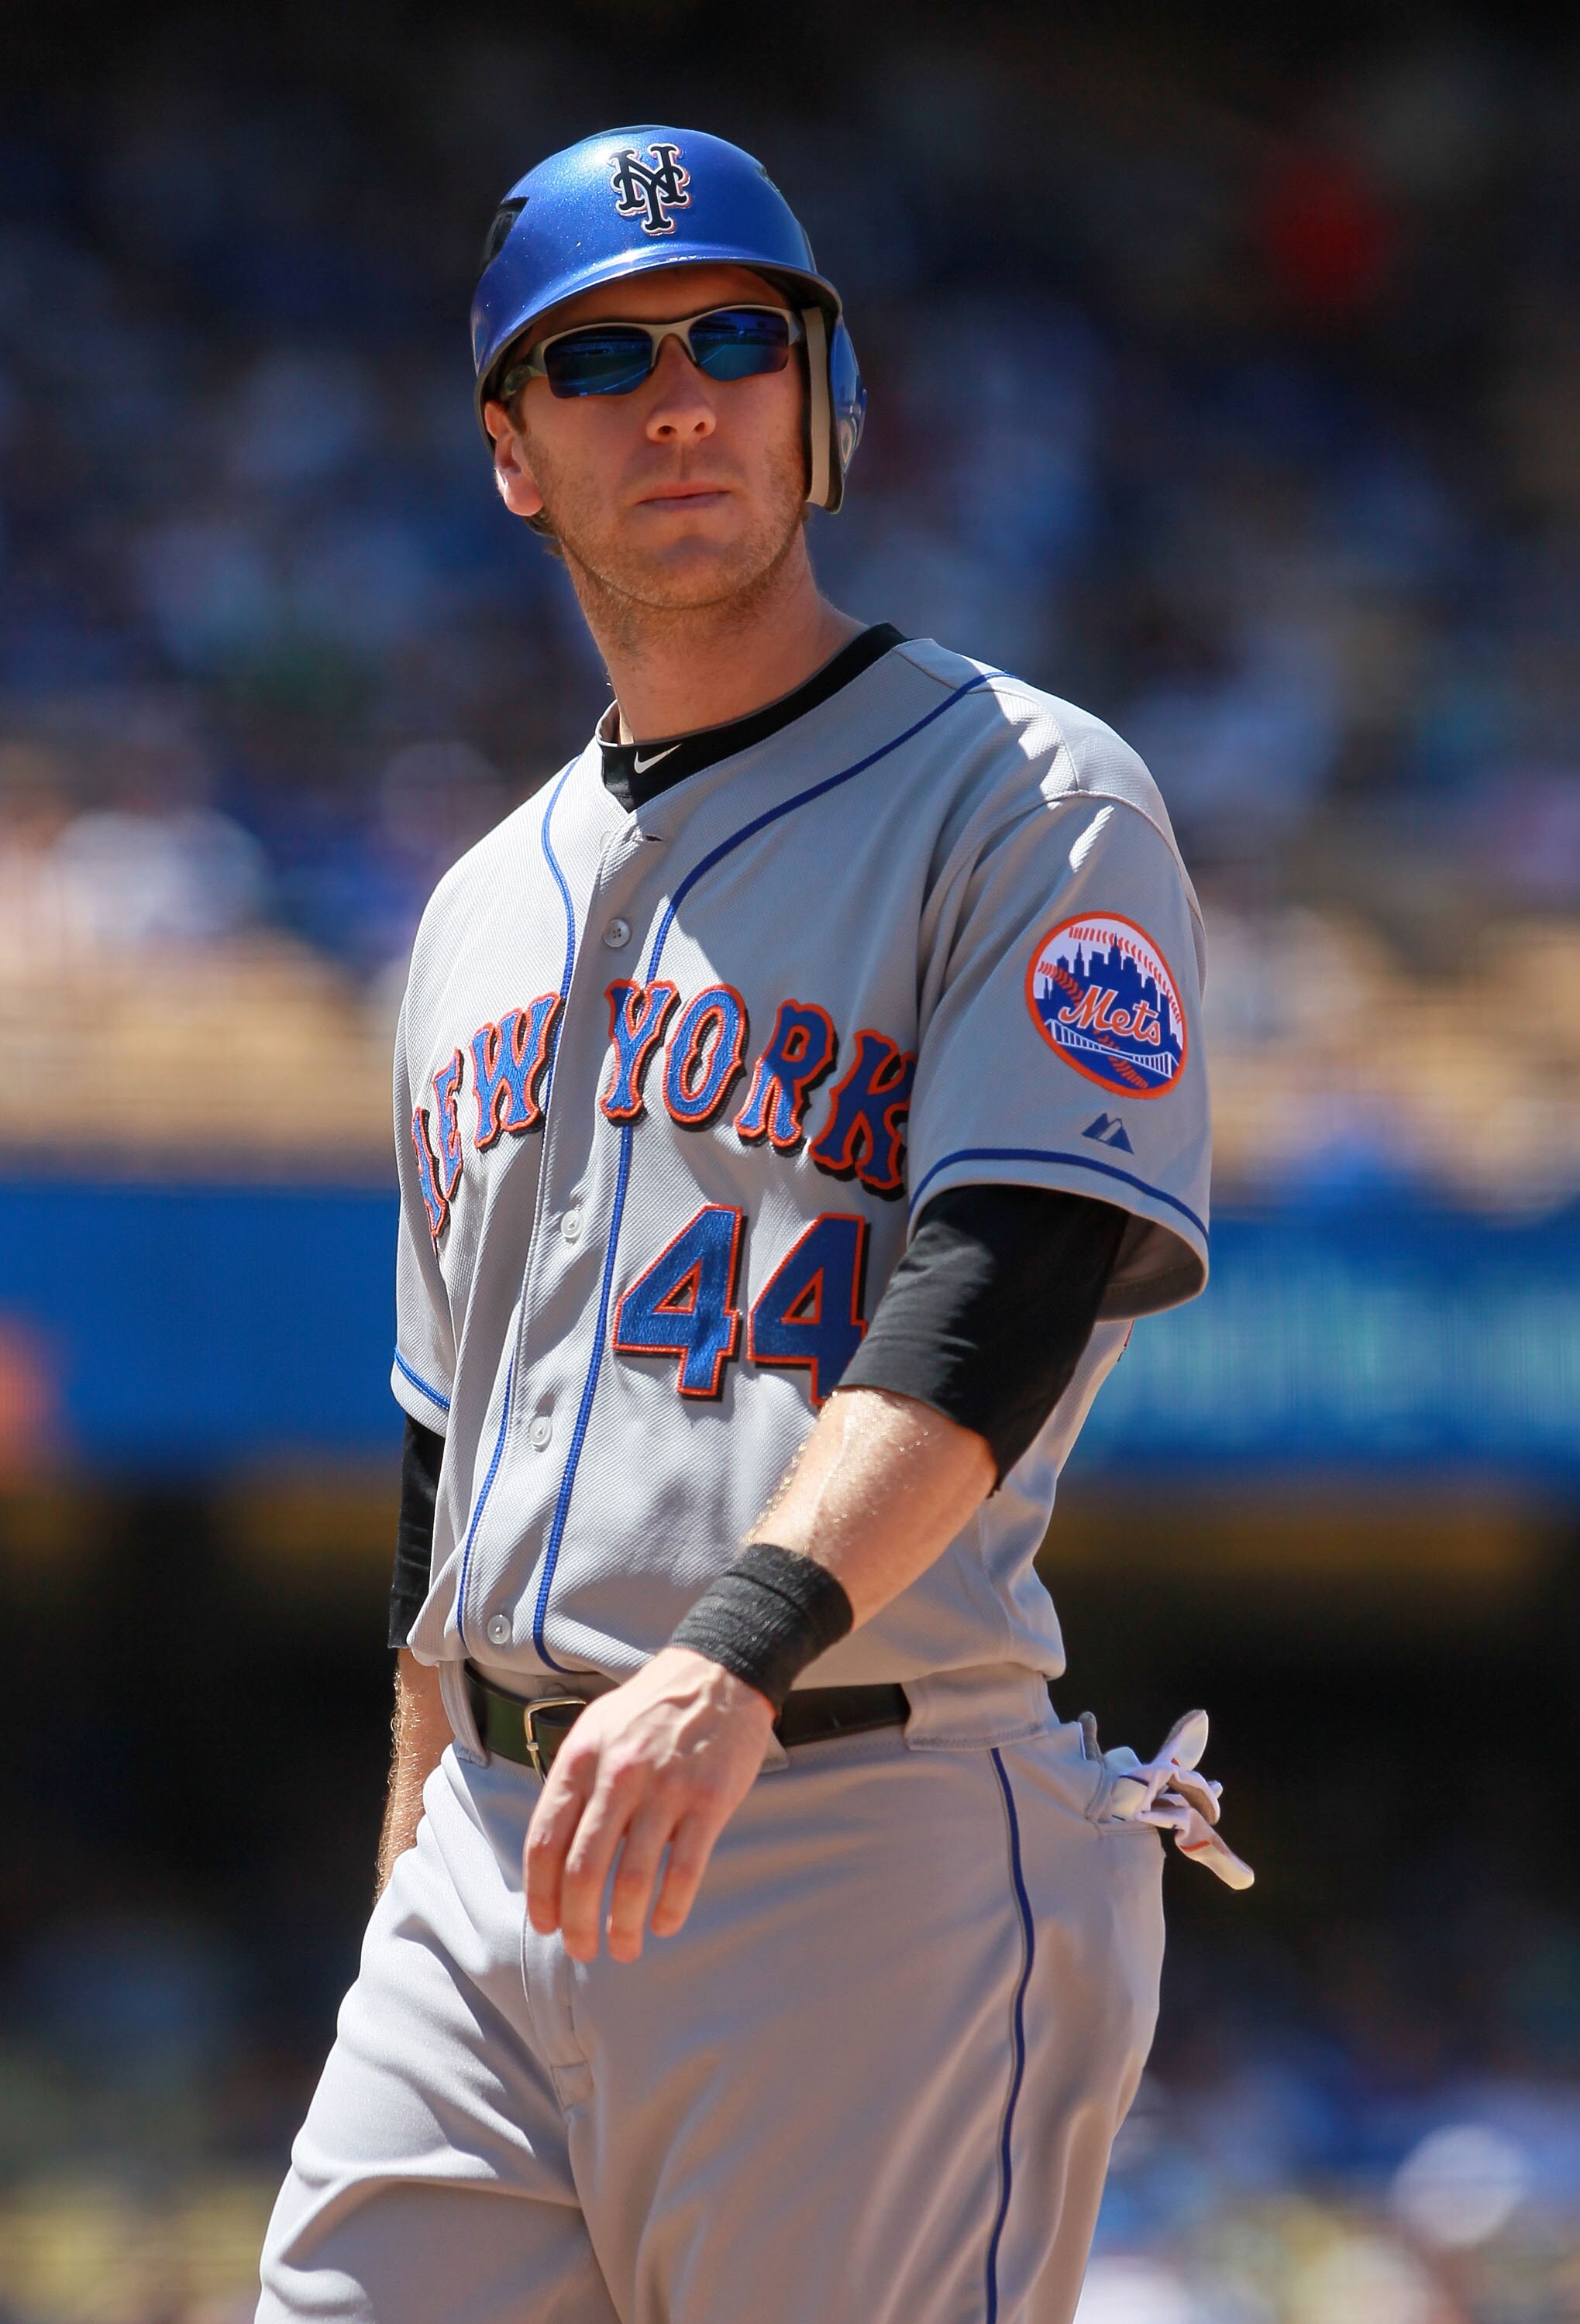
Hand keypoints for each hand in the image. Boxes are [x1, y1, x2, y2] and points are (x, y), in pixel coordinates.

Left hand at [523, 1646, 774, 1962]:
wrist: (718, 1673)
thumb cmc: (650, 1709)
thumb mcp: (596, 1730)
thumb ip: (573, 1786)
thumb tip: (553, 1857)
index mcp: (581, 1759)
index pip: (546, 1841)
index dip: (541, 1894)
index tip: (546, 1924)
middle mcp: (618, 1775)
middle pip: (584, 1870)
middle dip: (578, 1922)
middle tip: (582, 1949)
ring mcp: (666, 1788)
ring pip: (634, 1879)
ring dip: (624, 1926)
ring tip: (624, 1947)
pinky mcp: (709, 1800)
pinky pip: (685, 1870)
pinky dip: (671, 1908)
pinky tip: (665, 1924)